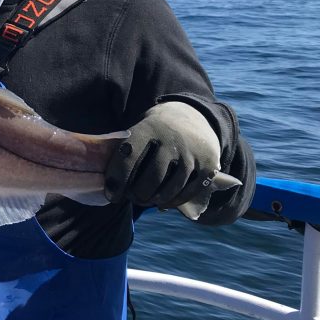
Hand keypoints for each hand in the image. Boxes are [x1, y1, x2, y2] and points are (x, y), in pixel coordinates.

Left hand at [105, 101, 220, 209]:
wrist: (192, 116)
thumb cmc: (155, 131)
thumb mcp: (140, 129)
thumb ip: (126, 152)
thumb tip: (110, 185)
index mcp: (149, 128)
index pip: (128, 157)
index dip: (117, 180)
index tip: (112, 195)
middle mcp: (173, 139)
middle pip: (152, 178)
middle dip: (137, 194)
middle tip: (132, 197)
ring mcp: (193, 153)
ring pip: (170, 189)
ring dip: (154, 200)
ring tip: (145, 200)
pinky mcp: (209, 166)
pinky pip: (188, 192)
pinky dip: (173, 202)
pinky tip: (162, 203)